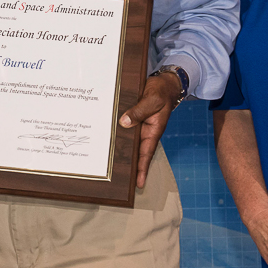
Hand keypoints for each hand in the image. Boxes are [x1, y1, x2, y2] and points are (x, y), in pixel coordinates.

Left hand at [118, 73, 179, 187]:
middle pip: (135, 152)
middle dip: (128, 166)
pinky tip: (104, 139)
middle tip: (119, 181)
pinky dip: (115, 134)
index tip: (139, 183)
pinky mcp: (131, 119)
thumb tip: (124, 123)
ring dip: (118, 150)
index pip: (146, 154)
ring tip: (107, 165)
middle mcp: (144, 132)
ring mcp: (137, 126)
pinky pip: (122, 129)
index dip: (142, 169)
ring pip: (127, 142)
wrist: (163, 83)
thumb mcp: (152, 100)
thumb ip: (139, 111)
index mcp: (153, 131)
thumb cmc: (161, 92)